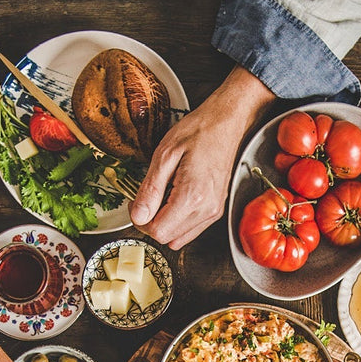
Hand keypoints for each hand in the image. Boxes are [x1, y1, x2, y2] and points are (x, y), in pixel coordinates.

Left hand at [130, 67, 273, 249]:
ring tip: (162, 196)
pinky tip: (174, 199)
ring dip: (164, 223)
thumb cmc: (197, 132)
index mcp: (192, 196)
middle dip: (150, 223)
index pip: (158, 231)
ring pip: (178, 238)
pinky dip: (176, 221)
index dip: (140, 220)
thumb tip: (138, 216)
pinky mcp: (216, 210)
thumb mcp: (164, 155)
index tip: (135, 202)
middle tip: (145, 199)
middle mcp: (206, 209)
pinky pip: (190, 230)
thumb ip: (150, 189)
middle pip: (167, 238)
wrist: (225, 124)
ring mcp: (213, 212)